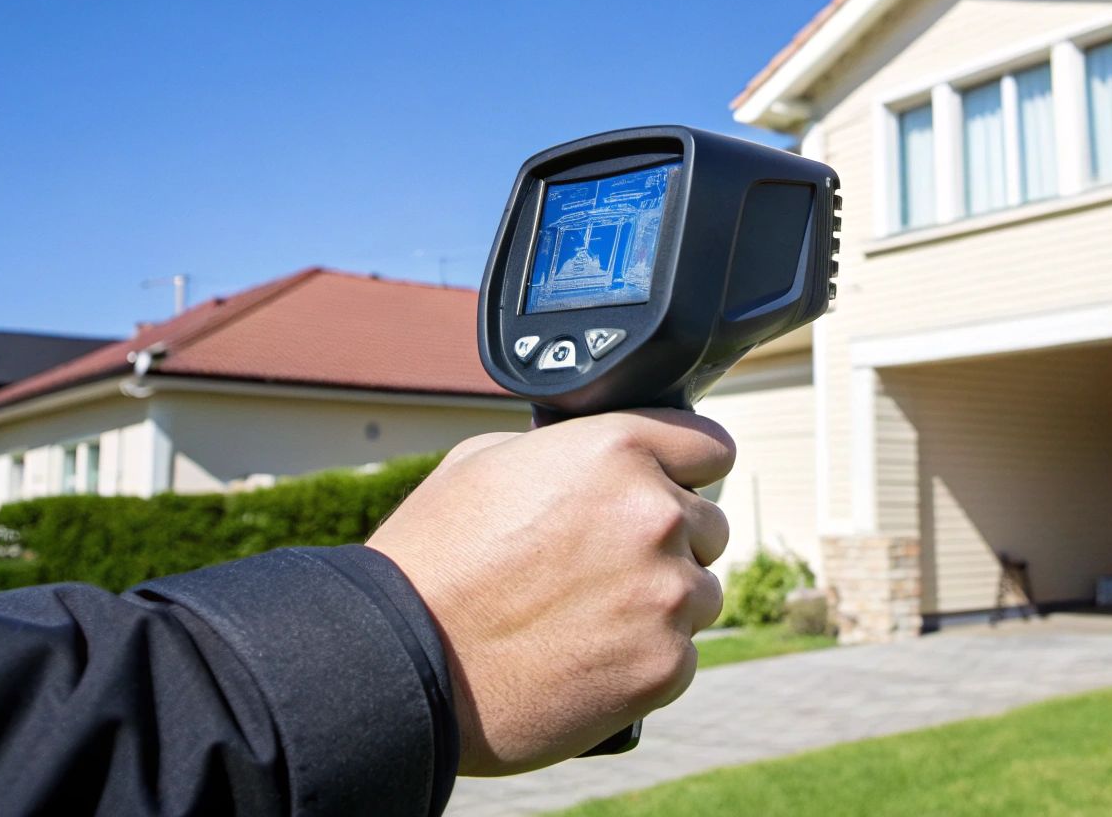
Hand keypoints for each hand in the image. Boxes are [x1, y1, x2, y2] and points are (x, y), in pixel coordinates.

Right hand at [367, 409, 732, 775]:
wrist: (401, 665)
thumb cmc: (432, 562)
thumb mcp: (485, 463)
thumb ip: (566, 453)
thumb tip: (597, 459)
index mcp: (617, 449)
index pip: (711, 446)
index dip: (688, 469)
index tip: (674, 489)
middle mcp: (655, 514)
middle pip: (709, 525)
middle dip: (668, 542)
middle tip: (604, 569)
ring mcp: (666, 593)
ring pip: (700, 593)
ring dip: (661, 603)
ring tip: (588, 619)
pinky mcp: (665, 665)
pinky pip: (681, 654)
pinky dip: (645, 660)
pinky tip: (587, 660)